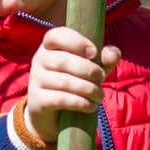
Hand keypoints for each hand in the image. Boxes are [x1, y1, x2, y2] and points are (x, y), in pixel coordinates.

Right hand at [24, 27, 120, 141]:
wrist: (53, 114)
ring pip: (63, 81)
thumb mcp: (91, 68)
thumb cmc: (74, 82)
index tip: (94, 53)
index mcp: (50, 46)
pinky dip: (80, 102)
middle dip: (88, 70)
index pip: (55, 35)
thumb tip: (113, 54)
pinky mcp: (38, 100)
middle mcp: (39, 60)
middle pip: (63, 60)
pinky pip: (60, 99)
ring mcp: (36, 80)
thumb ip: (104, 59)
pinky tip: (91, 106)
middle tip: (101, 78)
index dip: (76, 42)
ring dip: (87, 89)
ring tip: (99, 95)